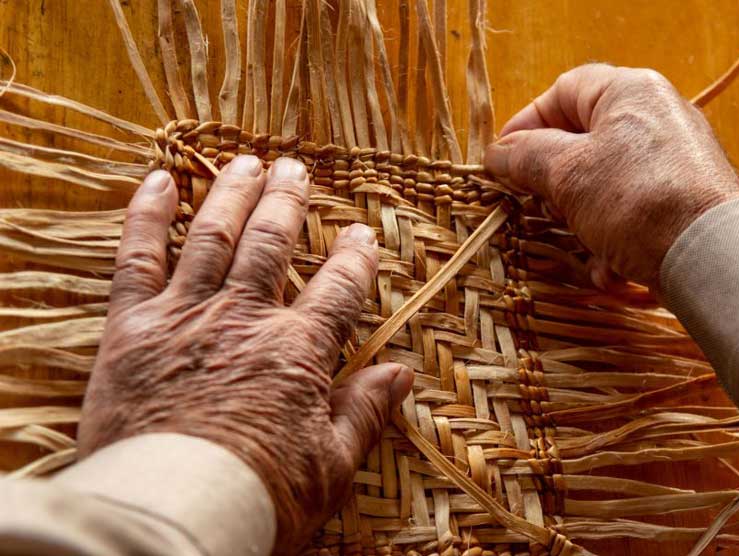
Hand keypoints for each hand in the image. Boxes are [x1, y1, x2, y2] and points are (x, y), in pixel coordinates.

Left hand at [79, 155, 412, 551]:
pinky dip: (148, 216)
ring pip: (213, 237)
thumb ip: (364, 411)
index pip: (339, 287)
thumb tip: (401, 373)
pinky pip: (138, 259)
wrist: (174, 513)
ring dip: (231, 193)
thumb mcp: (331, 465)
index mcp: (298, 351)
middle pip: (271, 244)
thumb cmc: (259, 497)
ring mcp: (186, 317)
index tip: (363, 231)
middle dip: (287, 202)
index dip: (355, 255)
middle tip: (296, 169)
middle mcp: (245, 319)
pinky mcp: (131, 329)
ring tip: (246, 161)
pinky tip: (159, 181)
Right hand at [485, 63, 738, 289]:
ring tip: (579, 243)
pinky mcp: (687, 204)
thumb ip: (526, 157)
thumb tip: (498, 153)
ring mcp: (676, 162)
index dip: (526, 124)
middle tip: (539, 208)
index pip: (564, 91)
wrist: (710, 256)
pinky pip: (635, 215)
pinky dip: (615, 242)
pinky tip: (610, 269)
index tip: (502, 161)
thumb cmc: (636, 199)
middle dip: (555, 182)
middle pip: (585, 141)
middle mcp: (658, 118)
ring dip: (583, 221)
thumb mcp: (568, 173)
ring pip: (606, 186)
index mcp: (630, 91)